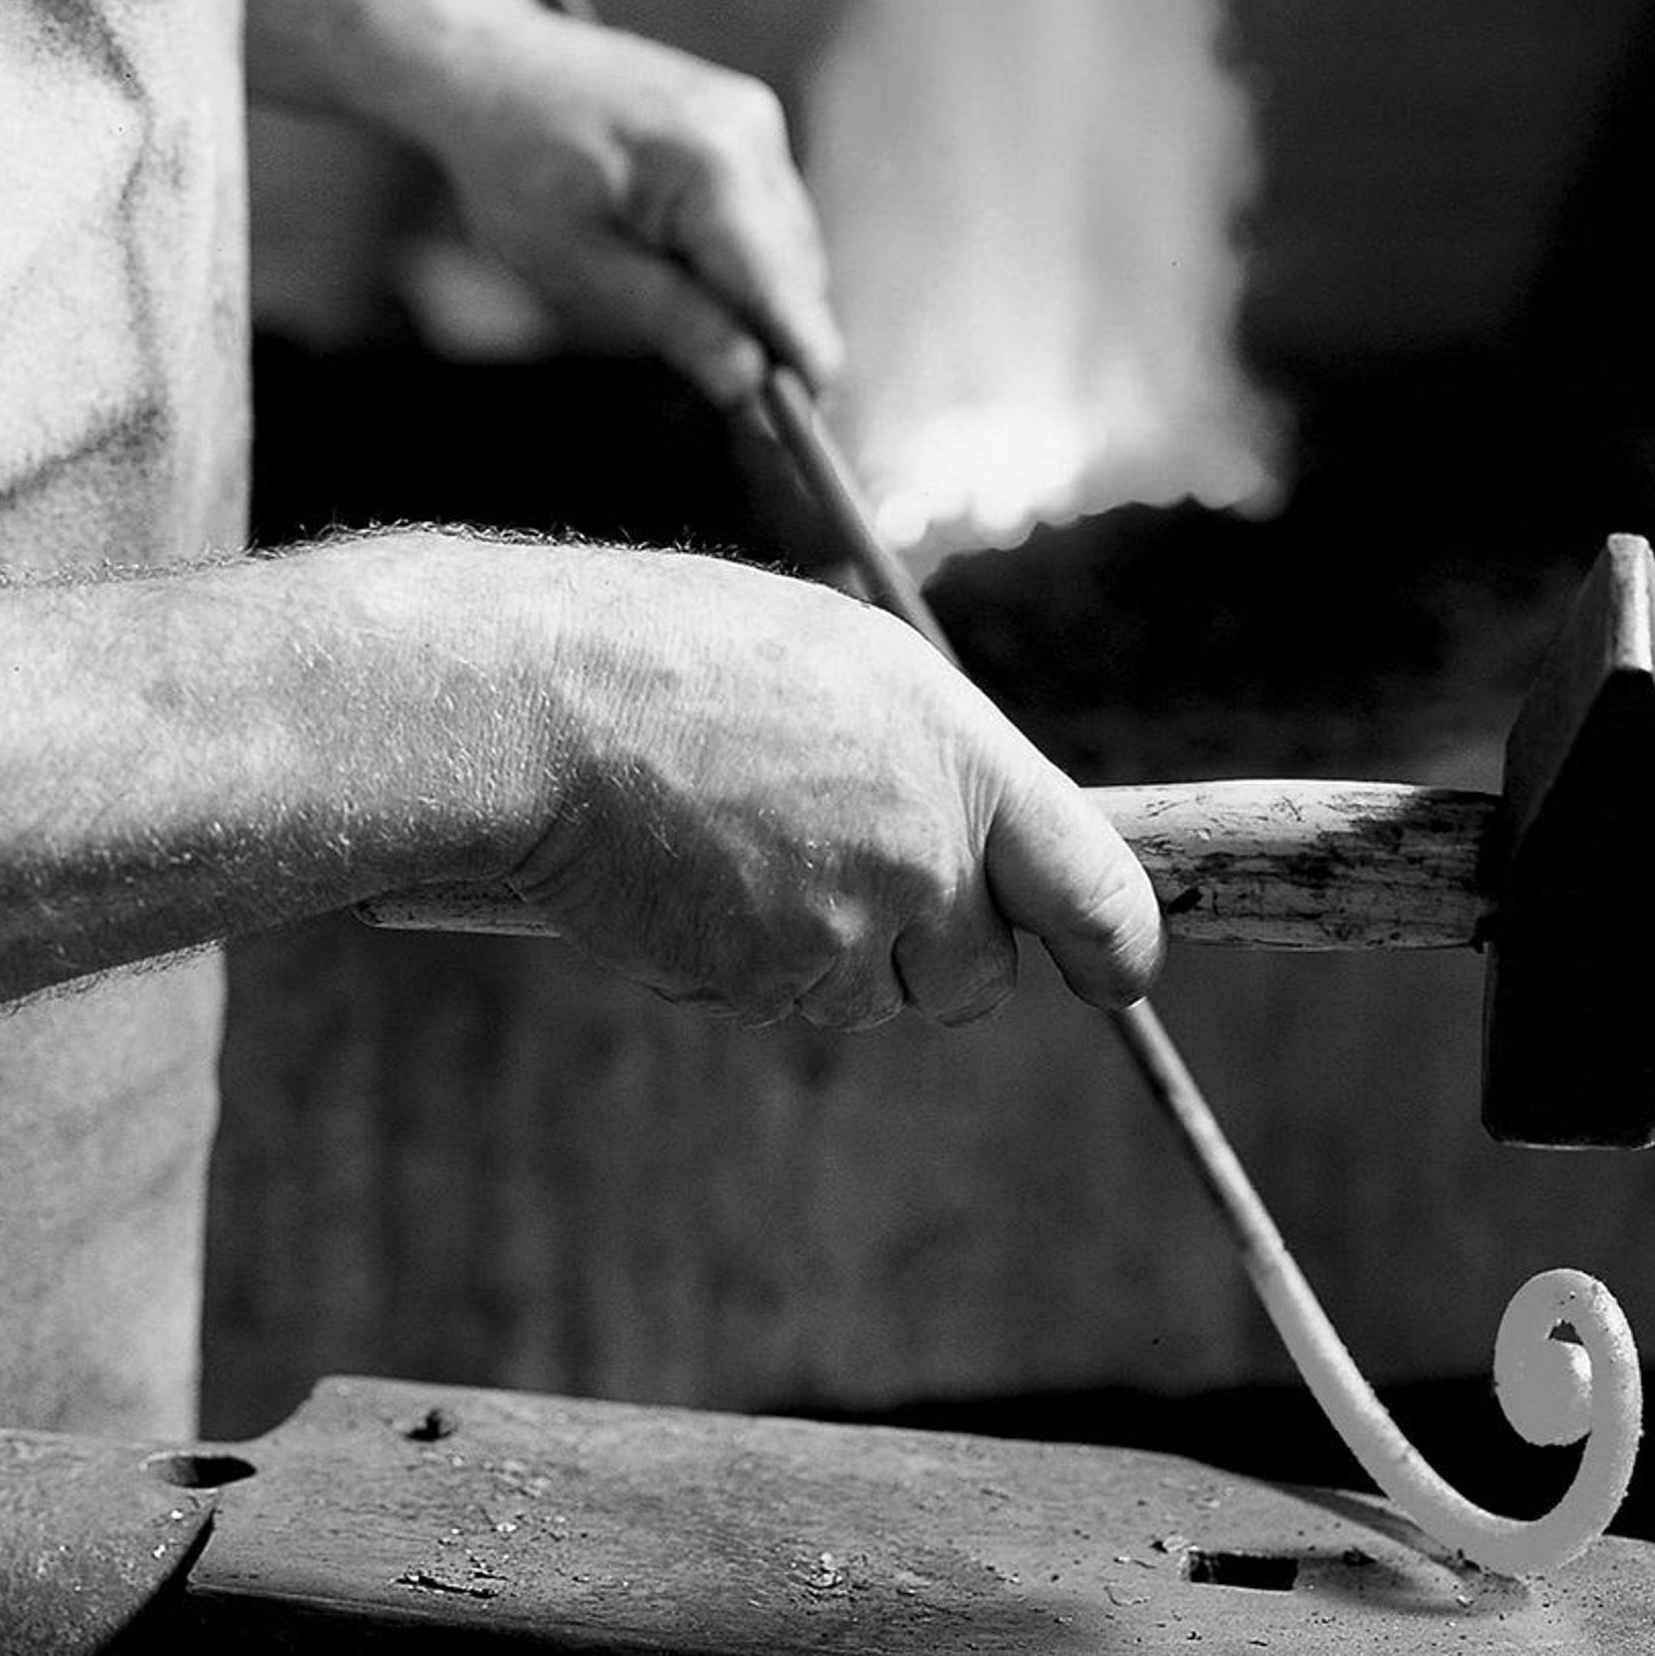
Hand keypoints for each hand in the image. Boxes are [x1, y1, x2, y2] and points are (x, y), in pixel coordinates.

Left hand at [431, 13, 842, 406]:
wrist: (494, 70)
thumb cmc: (517, 166)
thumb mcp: (583, 267)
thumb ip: (676, 324)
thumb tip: (749, 386)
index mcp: (712, 167)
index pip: (786, 291)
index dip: (802, 366)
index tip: (804, 428)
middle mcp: (751, 134)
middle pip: (799, 277)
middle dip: (771, 340)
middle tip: (721, 396)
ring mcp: (755, 123)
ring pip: (792, 253)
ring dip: (756, 303)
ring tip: (679, 313)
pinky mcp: (748, 125)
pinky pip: (771, 221)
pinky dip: (744, 264)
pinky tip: (686, 270)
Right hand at [511, 552, 1163, 1026]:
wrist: (538, 706)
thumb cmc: (678, 653)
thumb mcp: (843, 662)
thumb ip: (932, 762)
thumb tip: (971, 836)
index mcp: (960, 755)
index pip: (1094, 887)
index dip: (1114, 944)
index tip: (1115, 972)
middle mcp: (921, 855)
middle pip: (977, 980)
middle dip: (932, 956)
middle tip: (856, 884)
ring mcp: (839, 931)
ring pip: (868, 1000)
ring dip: (826, 957)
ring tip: (738, 850)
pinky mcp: (757, 983)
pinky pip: (776, 1003)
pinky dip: (741, 963)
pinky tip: (686, 879)